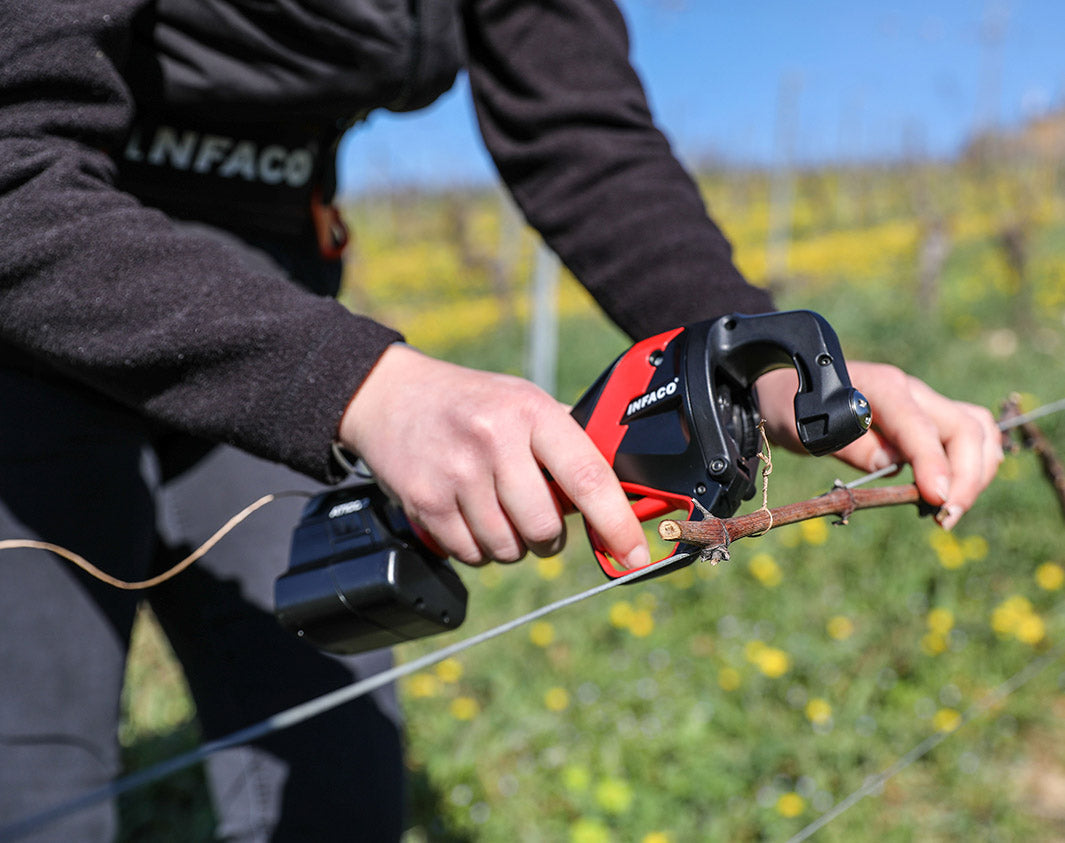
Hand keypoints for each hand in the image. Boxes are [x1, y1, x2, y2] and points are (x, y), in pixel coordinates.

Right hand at [338, 344, 649, 568]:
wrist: (391, 397)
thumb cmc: (473, 404)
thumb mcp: (525, 402)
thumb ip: (569, 443)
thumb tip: (622, 495)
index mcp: (531, 412)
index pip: (587, 476)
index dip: (616, 523)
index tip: (635, 556)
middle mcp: (494, 440)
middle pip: (545, 527)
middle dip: (548, 537)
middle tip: (537, 517)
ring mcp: (457, 473)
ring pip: (508, 549)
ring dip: (511, 544)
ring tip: (495, 508)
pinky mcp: (426, 502)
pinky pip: (472, 556)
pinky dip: (477, 548)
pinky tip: (467, 515)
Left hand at [756, 363, 1002, 528]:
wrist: (789, 386)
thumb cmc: (794, 408)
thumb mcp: (808, 429)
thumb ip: (852, 445)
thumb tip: (893, 465)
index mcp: (882, 388)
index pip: (919, 426)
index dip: (933, 464)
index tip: (938, 500)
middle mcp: (912, 390)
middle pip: (965, 427)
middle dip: (966, 476)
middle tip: (945, 518)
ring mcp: (924, 402)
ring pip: (977, 430)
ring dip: (976, 472)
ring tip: (949, 509)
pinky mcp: (928, 417)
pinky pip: (967, 437)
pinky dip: (971, 465)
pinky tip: (949, 493)